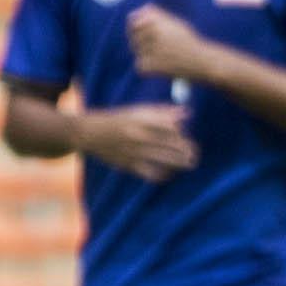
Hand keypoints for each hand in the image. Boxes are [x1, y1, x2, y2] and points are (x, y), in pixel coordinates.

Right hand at [76, 104, 196, 181]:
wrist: (88, 132)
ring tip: (191, 165)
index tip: (190, 140)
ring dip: (180, 163)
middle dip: (186, 151)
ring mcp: (134, 151)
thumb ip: (163, 112)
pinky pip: (150, 173)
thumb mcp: (138, 111)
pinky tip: (170, 175)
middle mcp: (139, 136)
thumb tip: (187, 113)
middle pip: (170, 145)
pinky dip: (162, 175)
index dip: (182, 136)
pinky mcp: (128, 164)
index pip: (170, 128)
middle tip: (196, 155)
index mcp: (142, 120)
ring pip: (163, 159)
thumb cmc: (117, 119)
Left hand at [127, 5, 217, 84]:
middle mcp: (152, 31)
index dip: (134, 26)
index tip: (138, 32)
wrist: (202, 61)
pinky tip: (160, 67)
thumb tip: (140, 11)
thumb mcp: (175, 23)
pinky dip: (148, 67)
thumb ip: (157, 16)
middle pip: (132, 37)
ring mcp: (151, 48)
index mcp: (156, 19)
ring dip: (145, 55)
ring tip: (162, 57)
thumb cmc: (189, 41)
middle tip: (154, 48)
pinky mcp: (152, 65)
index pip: (132, 20)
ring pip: (137, 51)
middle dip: (140, 42)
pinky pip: (140, 65)